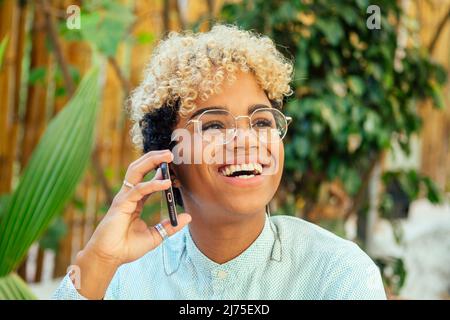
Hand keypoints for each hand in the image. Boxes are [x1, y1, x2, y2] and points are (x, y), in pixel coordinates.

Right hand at [81, 149, 190, 267]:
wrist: (110, 258)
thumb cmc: (127, 247)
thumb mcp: (155, 236)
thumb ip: (170, 226)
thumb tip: (188, 217)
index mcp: (136, 201)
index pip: (148, 179)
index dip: (162, 172)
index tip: (176, 171)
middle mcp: (129, 195)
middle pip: (140, 169)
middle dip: (155, 158)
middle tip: (171, 153)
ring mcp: (124, 197)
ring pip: (136, 171)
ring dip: (151, 161)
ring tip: (167, 156)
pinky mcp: (121, 204)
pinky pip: (139, 189)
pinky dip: (153, 184)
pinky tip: (166, 183)